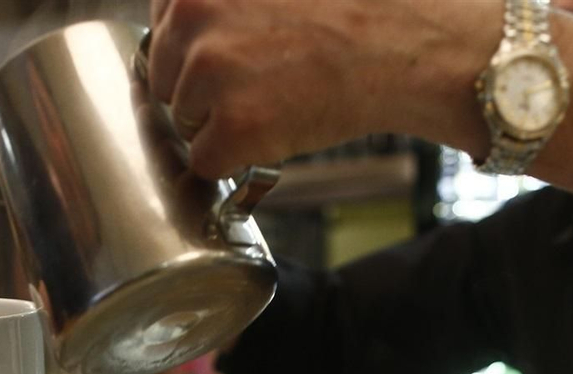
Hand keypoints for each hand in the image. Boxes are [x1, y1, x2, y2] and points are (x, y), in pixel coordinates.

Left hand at [146, 0, 496, 177]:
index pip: (164, 22)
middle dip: (202, 86)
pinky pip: (205, 161)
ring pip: (183, 119)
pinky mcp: (231, 126)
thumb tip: (183, 25)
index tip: (231, 54)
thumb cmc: (356, 6)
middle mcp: (191, 14)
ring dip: (221, 122)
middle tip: (262, 81)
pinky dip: (237, 159)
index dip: (198, 46)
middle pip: (163, 74)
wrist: (409, 43)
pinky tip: (277, 133)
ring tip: (278, 101)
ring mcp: (208, 72)